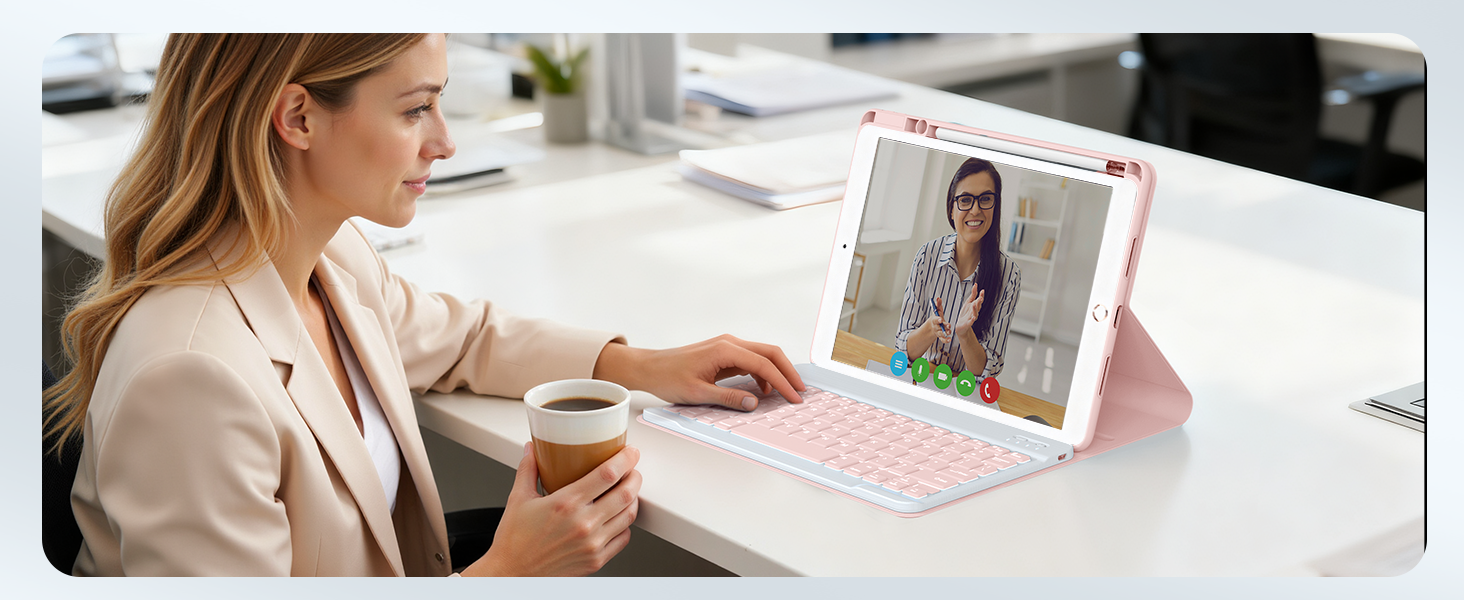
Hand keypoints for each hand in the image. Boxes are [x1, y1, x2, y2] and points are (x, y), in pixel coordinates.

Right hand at [463, 443, 641, 576]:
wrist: (512, 574)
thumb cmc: (513, 540)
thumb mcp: (518, 499)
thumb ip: (528, 469)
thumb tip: (532, 449)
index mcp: (565, 504)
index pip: (608, 474)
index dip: (625, 459)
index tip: (630, 452)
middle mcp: (583, 524)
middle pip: (626, 493)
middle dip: (635, 476)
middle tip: (631, 469)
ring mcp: (592, 544)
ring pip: (628, 515)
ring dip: (633, 498)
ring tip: (626, 490)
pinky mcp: (596, 560)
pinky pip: (623, 537)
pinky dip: (625, 524)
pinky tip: (616, 516)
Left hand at [593, 335, 805, 410]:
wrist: (649, 368)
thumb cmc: (668, 377)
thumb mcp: (698, 393)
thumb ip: (728, 398)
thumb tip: (754, 402)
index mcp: (724, 350)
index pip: (763, 364)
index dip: (782, 382)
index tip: (793, 398)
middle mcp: (729, 343)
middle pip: (770, 352)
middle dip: (788, 372)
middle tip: (799, 392)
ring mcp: (727, 346)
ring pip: (762, 355)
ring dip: (776, 372)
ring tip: (785, 394)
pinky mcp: (724, 353)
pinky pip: (751, 360)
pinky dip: (762, 373)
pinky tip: (763, 390)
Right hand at [925, 297, 951, 343]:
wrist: (933, 326)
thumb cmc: (937, 316)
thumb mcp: (937, 310)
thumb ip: (938, 305)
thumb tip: (938, 298)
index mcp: (935, 320)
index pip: (935, 320)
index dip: (938, 319)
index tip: (940, 319)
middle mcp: (936, 326)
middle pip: (939, 327)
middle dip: (943, 327)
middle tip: (948, 326)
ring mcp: (938, 332)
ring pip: (941, 334)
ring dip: (945, 334)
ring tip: (950, 333)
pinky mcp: (940, 336)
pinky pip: (942, 339)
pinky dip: (945, 340)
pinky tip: (949, 339)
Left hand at [954, 287, 983, 341]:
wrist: (961, 325)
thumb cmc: (965, 313)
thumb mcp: (968, 302)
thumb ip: (973, 294)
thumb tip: (975, 285)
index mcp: (975, 306)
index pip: (979, 300)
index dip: (981, 296)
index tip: (982, 290)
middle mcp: (975, 312)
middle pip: (978, 306)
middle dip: (979, 302)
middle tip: (980, 297)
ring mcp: (972, 318)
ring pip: (975, 313)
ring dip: (975, 309)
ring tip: (974, 304)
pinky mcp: (969, 323)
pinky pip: (971, 321)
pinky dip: (972, 319)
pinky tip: (973, 318)